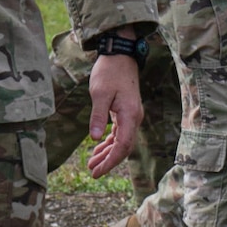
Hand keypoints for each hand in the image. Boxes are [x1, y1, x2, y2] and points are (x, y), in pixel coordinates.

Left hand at [85, 52, 143, 177]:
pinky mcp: (126, 111)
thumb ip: (98, 116)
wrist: (120, 54)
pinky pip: (120, 132)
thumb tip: (96, 138)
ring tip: (92, 164)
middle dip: (109, 161)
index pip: (122, 146)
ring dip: (108, 153)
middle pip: (124, 147)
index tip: (98, 171)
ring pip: (122, 141)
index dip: (110, 161)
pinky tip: (99, 148)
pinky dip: (110, 142)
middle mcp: (134, 118)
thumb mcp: (100, 94)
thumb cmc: (109, 72)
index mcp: (129, 115)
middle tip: (93, 172)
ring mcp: (131, 115)